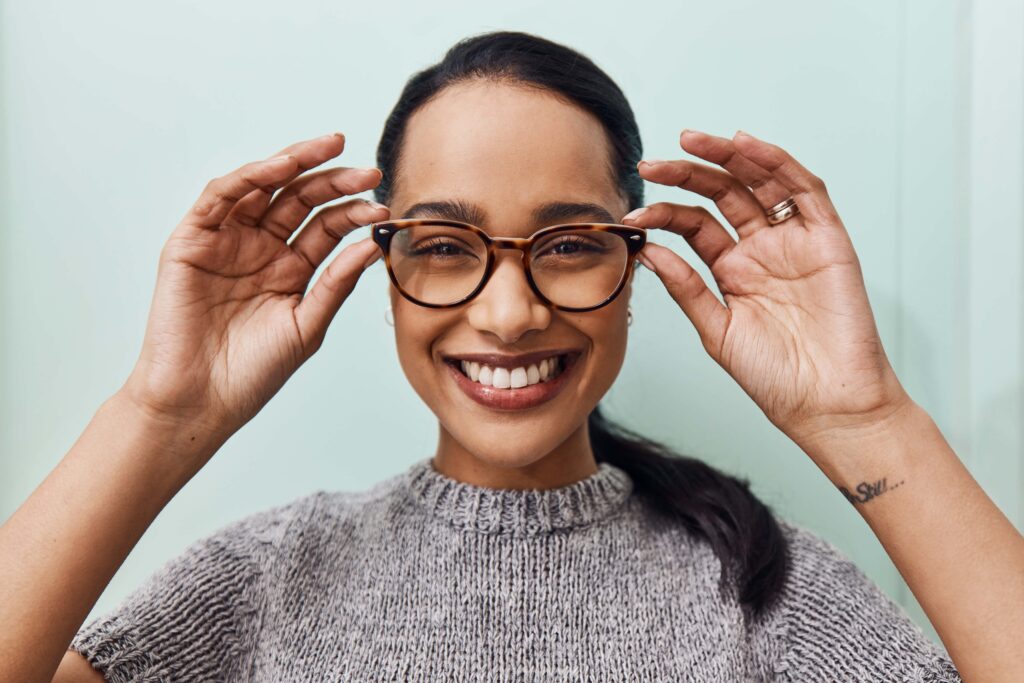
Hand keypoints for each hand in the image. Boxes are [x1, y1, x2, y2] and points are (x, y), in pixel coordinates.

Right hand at [121, 133, 388, 439]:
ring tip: (331, 150)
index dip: (354, 212)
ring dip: (295, 165)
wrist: (201, 401)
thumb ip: (336, 283)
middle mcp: (260, 248)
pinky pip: (219, 197)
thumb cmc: (253, 372)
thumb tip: (373, 245)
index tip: (384, 208)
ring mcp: (225, 241)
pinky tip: (281, 168)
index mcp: (290, 268)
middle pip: (300, 199)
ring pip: (262, 187)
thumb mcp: (307, 325)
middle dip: (335, 180)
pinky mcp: (191, 241)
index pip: (326, 225)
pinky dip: (249, 177)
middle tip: (369, 171)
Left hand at [624, 129, 911, 447]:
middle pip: (723, 195)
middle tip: (650, 164)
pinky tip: (747, 147)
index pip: (696, 224)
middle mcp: (763, 250)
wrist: (826, 405)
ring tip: (690, 142)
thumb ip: (687, 289)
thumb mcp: (717, 331)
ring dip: (728, 157)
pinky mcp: (829, 241)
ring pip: (761, 182)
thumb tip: (649, 251)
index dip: (665, 212)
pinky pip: (805, 191)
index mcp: (734, 270)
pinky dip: (778, 164)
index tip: (633, 214)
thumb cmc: (776, 378)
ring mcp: (796, 242)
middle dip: (686, 174)